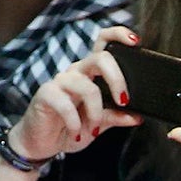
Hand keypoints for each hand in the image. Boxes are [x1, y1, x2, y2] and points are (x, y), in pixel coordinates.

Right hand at [7, 26, 143, 163]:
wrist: (42, 144)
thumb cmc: (70, 129)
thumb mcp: (99, 124)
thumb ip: (116, 117)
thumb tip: (137, 116)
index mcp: (91, 73)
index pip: (103, 43)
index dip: (118, 35)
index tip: (135, 41)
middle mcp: (77, 72)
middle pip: (100, 58)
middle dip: (117, 79)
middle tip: (123, 101)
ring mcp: (60, 82)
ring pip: (87, 86)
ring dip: (96, 112)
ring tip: (94, 129)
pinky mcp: (46, 94)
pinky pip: (66, 105)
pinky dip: (75, 123)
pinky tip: (76, 134)